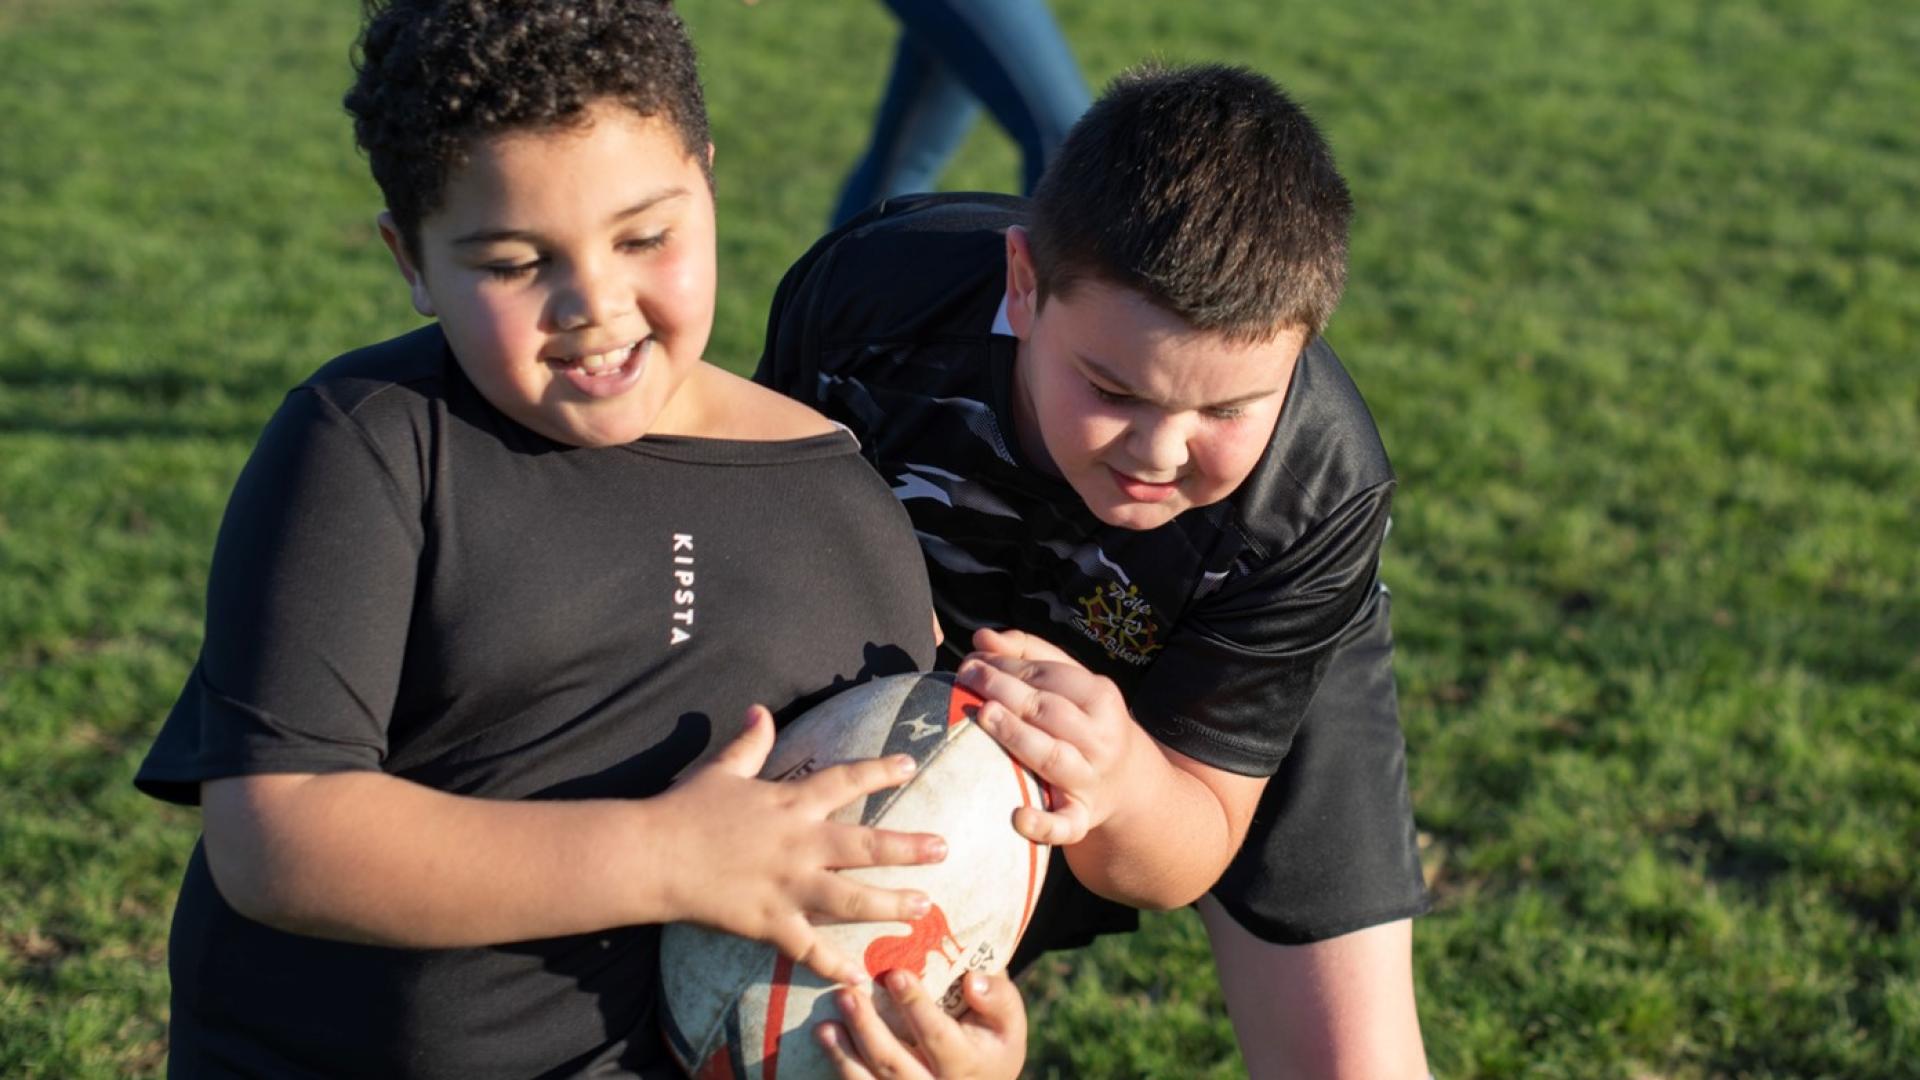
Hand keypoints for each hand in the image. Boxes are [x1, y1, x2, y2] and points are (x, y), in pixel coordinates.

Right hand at [660, 706, 948, 983]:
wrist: (653, 855)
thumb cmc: (686, 809)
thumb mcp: (722, 770)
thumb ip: (748, 743)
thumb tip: (761, 710)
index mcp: (790, 803)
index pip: (846, 780)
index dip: (880, 770)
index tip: (911, 765)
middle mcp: (799, 843)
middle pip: (866, 844)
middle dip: (909, 847)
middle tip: (944, 848)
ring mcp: (788, 886)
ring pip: (852, 898)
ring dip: (891, 904)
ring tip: (924, 908)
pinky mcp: (770, 922)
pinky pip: (809, 948)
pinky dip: (834, 965)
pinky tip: (860, 978)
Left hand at [817, 969, 1027, 1079]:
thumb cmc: (992, 1040)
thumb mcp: (1008, 1020)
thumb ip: (998, 998)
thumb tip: (972, 981)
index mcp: (968, 1065)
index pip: (938, 1036)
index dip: (917, 1007)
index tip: (896, 975)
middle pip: (896, 1065)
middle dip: (868, 1030)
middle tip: (847, 994)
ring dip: (844, 1055)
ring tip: (824, 1026)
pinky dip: (841, 1070)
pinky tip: (825, 1043)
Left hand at [956, 627, 1151, 846]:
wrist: (1128, 784)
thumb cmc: (1085, 722)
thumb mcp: (1072, 683)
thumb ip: (1029, 654)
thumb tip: (982, 637)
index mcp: (1101, 698)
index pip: (1050, 675)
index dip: (1008, 664)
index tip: (973, 659)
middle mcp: (1100, 738)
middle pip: (1049, 710)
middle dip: (1006, 690)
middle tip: (967, 676)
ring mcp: (1092, 779)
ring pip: (1053, 757)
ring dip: (1017, 736)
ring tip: (984, 715)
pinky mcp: (1083, 817)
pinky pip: (1065, 824)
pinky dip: (1043, 824)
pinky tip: (1017, 817)